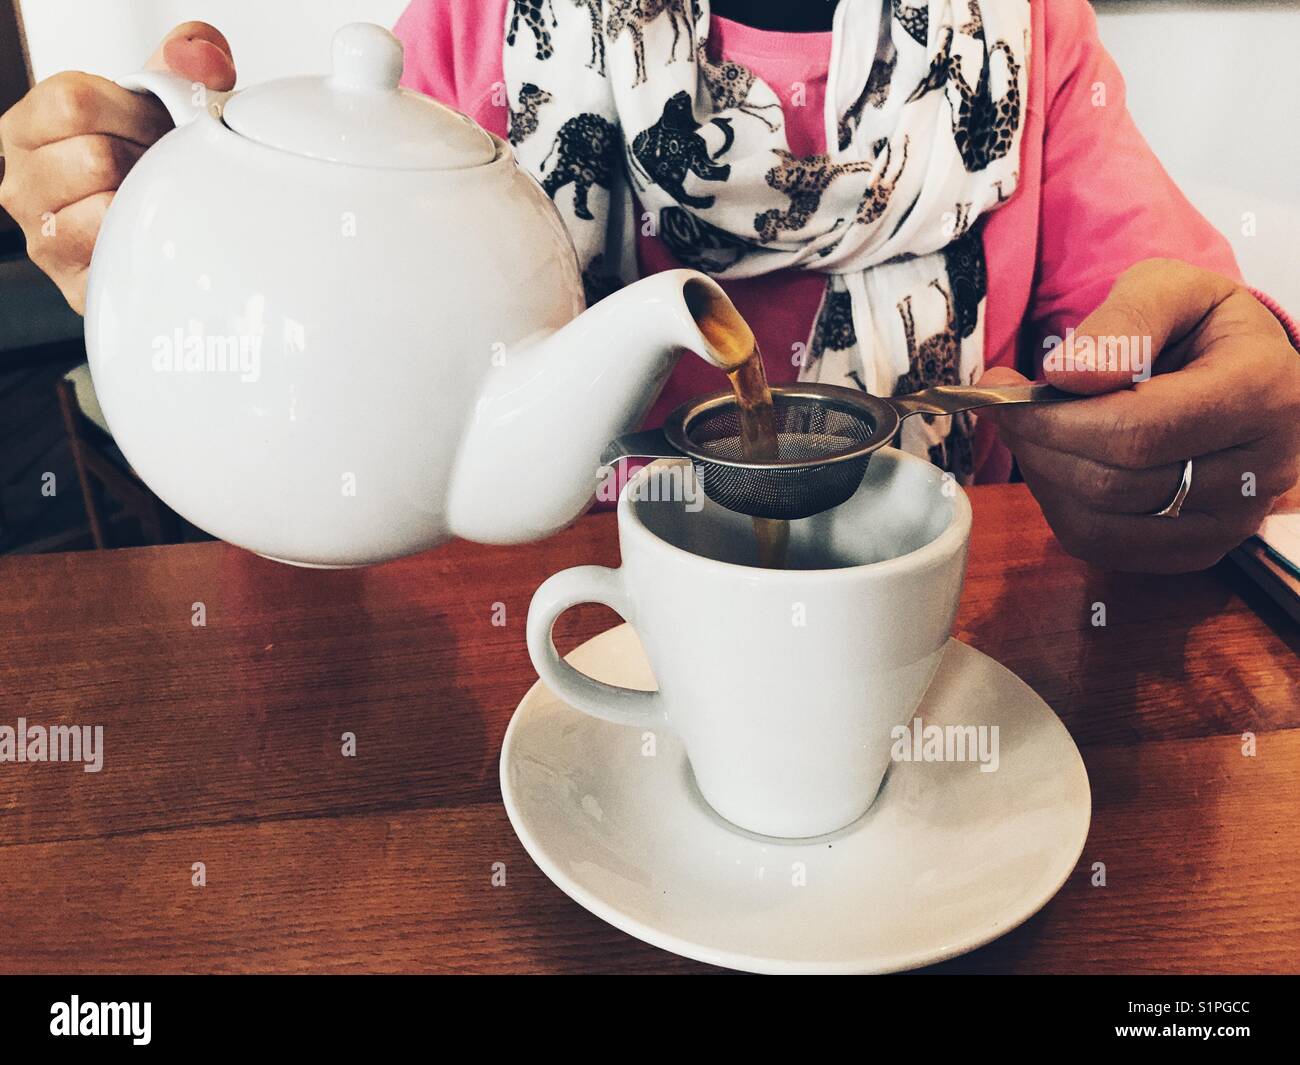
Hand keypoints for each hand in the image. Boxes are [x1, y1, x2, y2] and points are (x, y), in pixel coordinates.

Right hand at [0, 22, 234, 312]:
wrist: (159, 228)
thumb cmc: (150, 163)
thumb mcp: (159, 102)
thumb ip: (182, 61)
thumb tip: (200, 55)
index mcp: (28, 130)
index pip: (73, 100)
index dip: (130, 111)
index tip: (146, 125)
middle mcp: (21, 184)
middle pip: (96, 156)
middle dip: (144, 160)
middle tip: (153, 171)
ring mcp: (44, 238)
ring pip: (108, 207)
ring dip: (148, 202)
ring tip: (150, 201)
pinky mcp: (77, 284)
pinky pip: (122, 255)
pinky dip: (149, 241)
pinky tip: (153, 234)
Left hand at [977, 258, 1299, 572]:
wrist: (1244, 371)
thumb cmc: (1201, 326)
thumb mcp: (1172, 288)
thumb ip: (1123, 321)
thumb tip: (1065, 375)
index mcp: (1258, 392)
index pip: (1135, 430)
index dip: (1053, 419)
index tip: (1003, 391)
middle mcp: (1261, 467)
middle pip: (1112, 483)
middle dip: (1040, 445)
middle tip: (1008, 410)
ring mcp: (1234, 520)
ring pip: (1100, 523)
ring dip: (1045, 477)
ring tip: (1036, 432)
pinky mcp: (1202, 550)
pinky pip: (1104, 547)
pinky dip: (1062, 508)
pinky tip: (1062, 464)